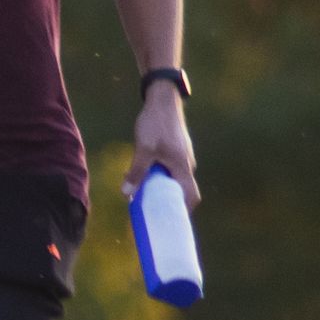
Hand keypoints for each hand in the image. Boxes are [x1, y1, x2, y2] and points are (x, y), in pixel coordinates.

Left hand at [121, 87, 199, 212]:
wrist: (162, 97)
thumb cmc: (156, 122)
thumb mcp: (143, 148)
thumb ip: (137, 171)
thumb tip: (127, 193)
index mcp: (183, 167)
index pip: (191, 196)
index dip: (184, 211)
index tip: (172, 221)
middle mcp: (186, 163)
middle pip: (181, 190)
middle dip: (167, 201)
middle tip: (151, 211)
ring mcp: (182, 155)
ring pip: (173, 178)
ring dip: (161, 187)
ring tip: (143, 193)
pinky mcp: (175, 149)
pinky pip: (169, 169)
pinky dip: (159, 175)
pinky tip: (143, 174)